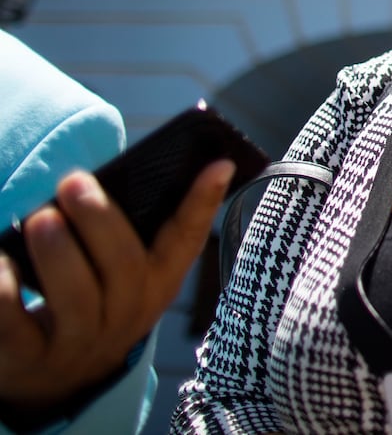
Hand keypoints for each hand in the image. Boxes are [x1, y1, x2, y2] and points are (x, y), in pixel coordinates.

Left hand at [0, 158, 234, 412]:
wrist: (55, 377)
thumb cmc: (94, 296)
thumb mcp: (124, 270)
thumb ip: (132, 228)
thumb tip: (134, 172)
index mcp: (157, 282)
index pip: (187, 240)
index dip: (204, 202)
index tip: (221, 163)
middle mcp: (127, 314)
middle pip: (124, 267)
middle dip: (99, 220)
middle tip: (73, 182)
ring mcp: (80, 342)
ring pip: (77, 298)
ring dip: (58, 253)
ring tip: (40, 219)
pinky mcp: (29, 360)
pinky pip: (16, 325)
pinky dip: (6, 289)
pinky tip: (2, 264)